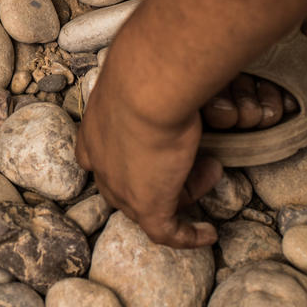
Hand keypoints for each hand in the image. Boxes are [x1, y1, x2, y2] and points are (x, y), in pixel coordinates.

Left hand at [76, 71, 222, 248]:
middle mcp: (101, 162)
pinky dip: (187, 236)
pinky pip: (166, 231)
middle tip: (194, 155)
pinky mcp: (147, 204)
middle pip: (126, 184)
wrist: (145, 87)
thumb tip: (162, 69)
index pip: (96, 157)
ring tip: (212, 169)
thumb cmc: (144, 72)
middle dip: (160, 176)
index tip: (145, 154)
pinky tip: (208, 233)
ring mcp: (121, 187)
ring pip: (149, 205)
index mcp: (93, 132)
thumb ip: (144, 82)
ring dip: (183, 193)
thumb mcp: (138, 77)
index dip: (118, 161)